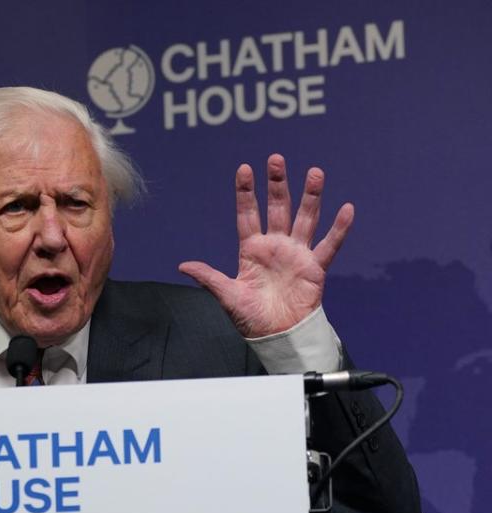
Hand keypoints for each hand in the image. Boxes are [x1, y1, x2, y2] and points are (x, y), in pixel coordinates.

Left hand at [178, 154, 352, 337]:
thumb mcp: (227, 296)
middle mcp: (275, 246)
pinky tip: (347, 209)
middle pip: (277, 208)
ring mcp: (296, 254)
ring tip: (315, 172)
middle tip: (276, 159)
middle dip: (277, 184)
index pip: (247, 215)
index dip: (245, 193)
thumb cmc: (251, 318)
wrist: (277, 336)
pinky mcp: (315, 267)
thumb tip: (182, 266)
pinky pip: (329, 245)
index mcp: (252, 250)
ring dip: (311, 196)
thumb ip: (208, 278)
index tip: (244, 169)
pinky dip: (339, 229)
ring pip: (305, 218)